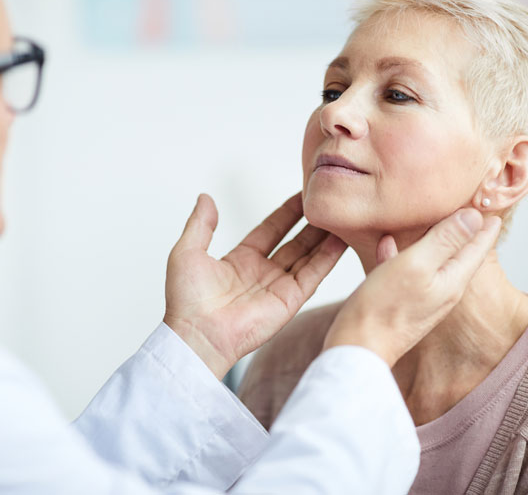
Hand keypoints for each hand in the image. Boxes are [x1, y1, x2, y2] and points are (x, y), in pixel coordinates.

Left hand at [164, 193, 347, 378]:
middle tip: (328, 202)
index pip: (269, 230)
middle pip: (294, 242)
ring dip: (324, 238)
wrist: (196, 334)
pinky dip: (328, 258)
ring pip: (308, 256)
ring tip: (341, 217)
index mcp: (240, 261)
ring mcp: (278, 288)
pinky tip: (341, 240)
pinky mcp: (289, 301)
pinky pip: (313, 275)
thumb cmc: (186, 300)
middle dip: (311, 223)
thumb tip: (205, 198)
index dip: (286, 213)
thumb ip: (201, 224)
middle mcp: (262, 273)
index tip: (303, 194)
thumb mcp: (187, 252)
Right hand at [324, 209, 501, 366]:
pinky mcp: (399, 302)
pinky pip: (406, 270)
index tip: (494, 209)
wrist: (357, 346)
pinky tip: (387, 242)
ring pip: (433, 260)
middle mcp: (441, 290)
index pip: (477, 248)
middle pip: (459, 254)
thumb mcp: (416, 264)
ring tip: (436, 220)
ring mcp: (420, 297)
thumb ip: (445, 240)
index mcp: (452, 280)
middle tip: (473, 210)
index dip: (485, 226)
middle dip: (465, 231)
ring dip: (435, 239)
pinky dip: (402, 253)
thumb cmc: (384, 307)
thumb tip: (475, 216)